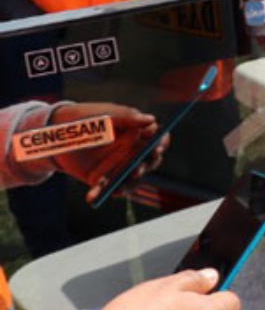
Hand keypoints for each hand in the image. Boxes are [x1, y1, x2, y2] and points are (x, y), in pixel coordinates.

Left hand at [42, 102, 160, 200]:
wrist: (58, 132)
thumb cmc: (88, 117)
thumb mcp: (107, 114)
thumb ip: (128, 116)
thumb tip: (151, 120)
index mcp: (139, 134)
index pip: (158, 139)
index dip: (161, 144)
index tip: (156, 147)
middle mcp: (133, 152)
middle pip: (149, 162)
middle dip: (145, 166)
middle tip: (136, 169)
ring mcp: (119, 166)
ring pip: (132, 179)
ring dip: (127, 184)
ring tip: (117, 187)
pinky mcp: (103, 178)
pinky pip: (108, 189)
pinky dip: (101, 193)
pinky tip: (93, 196)